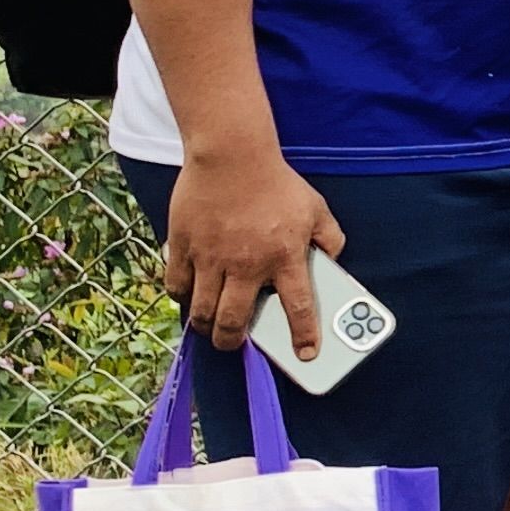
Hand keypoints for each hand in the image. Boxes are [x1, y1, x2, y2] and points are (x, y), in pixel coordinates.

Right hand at [163, 146, 342, 358]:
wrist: (231, 155)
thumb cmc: (277, 183)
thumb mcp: (316, 209)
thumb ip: (330, 239)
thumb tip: (332, 262)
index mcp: (285, 257)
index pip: (298, 307)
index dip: (303, 336)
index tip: (306, 355)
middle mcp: (247, 264)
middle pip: (234, 321)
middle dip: (232, 341)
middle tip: (234, 343)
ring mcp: (212, 257)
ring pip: (202, 310)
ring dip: (205, 326)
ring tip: (209, 328)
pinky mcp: (183, 246)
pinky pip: (177, 284)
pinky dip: (182, 296)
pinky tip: (189, 296)